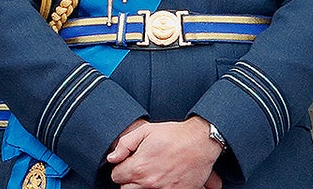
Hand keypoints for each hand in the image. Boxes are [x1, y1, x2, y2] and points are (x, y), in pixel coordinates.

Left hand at [107, 116, 222, 188]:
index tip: (128, 163)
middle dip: (129, 179)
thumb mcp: (146, 130)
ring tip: (151, 173)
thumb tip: (112, 158)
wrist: (200, 142)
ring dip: (142, 185)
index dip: (121, 168)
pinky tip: (163, 179)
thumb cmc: (174, 134)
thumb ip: (125, 144)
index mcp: (138, 167)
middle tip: (140, 168)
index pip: (116, 176)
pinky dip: (159, 187)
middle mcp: (149, 183)